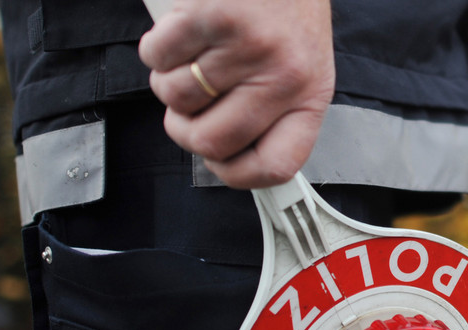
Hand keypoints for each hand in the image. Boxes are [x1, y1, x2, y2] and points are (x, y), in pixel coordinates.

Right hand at [138, 0, 334, 188]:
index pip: (276, 166)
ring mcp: (248, 45)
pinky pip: (157, 56)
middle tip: (186, 108)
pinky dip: (157, 47)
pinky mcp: (212, 14)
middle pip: (210, 141)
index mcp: (311, 97)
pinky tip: (181, 31)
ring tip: (192, 57)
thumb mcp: (299, 69)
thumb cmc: (285, 12)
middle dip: (183, 130)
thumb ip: (271, 114)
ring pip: (175, 96)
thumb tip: (223, 159)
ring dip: (168, 80)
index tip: (218, 162)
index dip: (236, 175)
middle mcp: (284, 76)